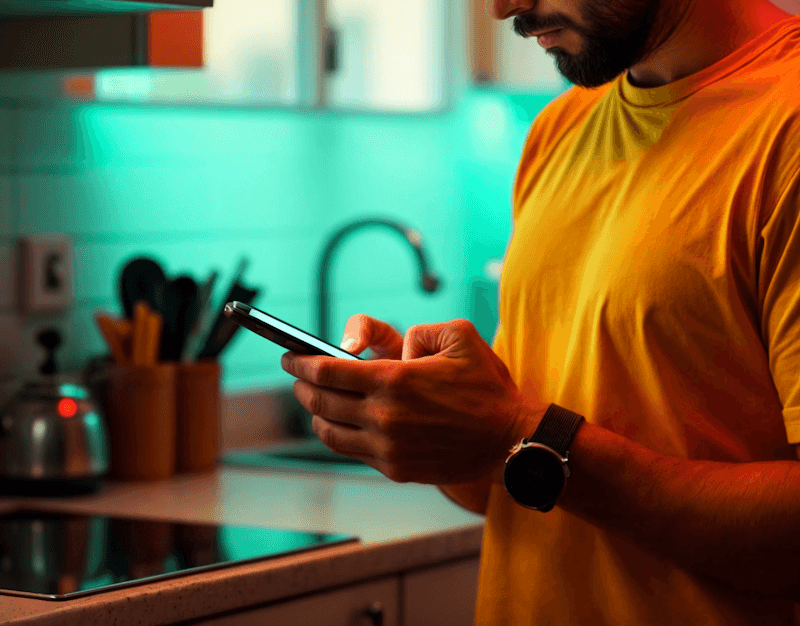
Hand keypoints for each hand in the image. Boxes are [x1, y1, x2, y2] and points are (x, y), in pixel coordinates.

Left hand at [282, 318, 540, 484]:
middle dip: (301, 385)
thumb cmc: (488, 386)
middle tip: (297, 374)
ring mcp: (387, 447)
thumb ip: (420, 331)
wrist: (511, 440)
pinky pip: (351, 451)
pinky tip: (340, 423)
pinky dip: (337, 434)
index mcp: (395, 380)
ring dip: (314, 413)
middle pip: (320, 401)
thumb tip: (396, 347)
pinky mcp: (395, 468)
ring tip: (313, 400)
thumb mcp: (460, 336)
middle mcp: (384, 416)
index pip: (328, 371)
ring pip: (329, 431)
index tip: (288, 356)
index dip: (301, 362)